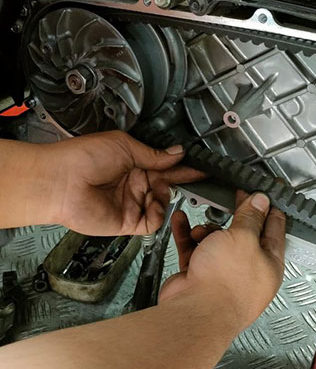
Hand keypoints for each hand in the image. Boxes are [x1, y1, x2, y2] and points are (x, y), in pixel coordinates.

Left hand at [42, 131, 203, 235]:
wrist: (61, 181)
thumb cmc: (83, 158)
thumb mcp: (125, 147)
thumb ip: (154, 155)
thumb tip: (177, 153)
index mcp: (134, 163)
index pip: (165, 165)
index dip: (183, 166)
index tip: (200, 166)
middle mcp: (135, 183)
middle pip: (168, 184)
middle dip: (180, 180)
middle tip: (193, 176)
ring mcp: (132, 203)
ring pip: (163, 202)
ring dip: (165, 195)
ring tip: (158, 187)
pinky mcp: (128, 221)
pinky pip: (153, 221)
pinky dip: (159, 213)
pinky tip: (154, 203)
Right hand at [160, 191, 285, 329]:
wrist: (194, 313)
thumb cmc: (225, 285)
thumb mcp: (243, 238)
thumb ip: (251, 218)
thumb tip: (260, 202)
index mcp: (268, 263)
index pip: (274, 230)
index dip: (268, 208)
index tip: (263, 194)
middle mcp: (248, 270)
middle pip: (243, 235)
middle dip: (234, 217)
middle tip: (232, 199)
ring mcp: (223, 274)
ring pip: (217, 242)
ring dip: (207, 229)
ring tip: (201, 228)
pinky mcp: (200, 276)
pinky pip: (195, 249)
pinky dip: (187, 235)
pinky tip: (182, 221)